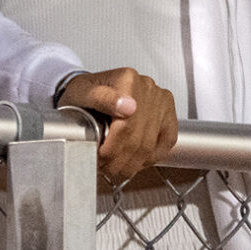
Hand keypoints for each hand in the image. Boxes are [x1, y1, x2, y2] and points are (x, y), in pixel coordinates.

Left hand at [56, 66, 178, 182]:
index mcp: (127, 80)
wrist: (91, 89)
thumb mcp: (82, 92)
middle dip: (121, 161)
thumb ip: (100, 98)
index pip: (126, 126)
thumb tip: (128, 107)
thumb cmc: (84, 91)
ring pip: (151, 143)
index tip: (101, 159)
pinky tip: (137, 161)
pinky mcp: (167, 111)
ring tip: (118, 169)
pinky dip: (152, 156)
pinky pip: (167, 141)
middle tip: (107, 169)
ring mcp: (160, 99)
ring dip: (134, 163)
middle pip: (139, 138)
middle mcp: (147, 87)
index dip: (112, 150)